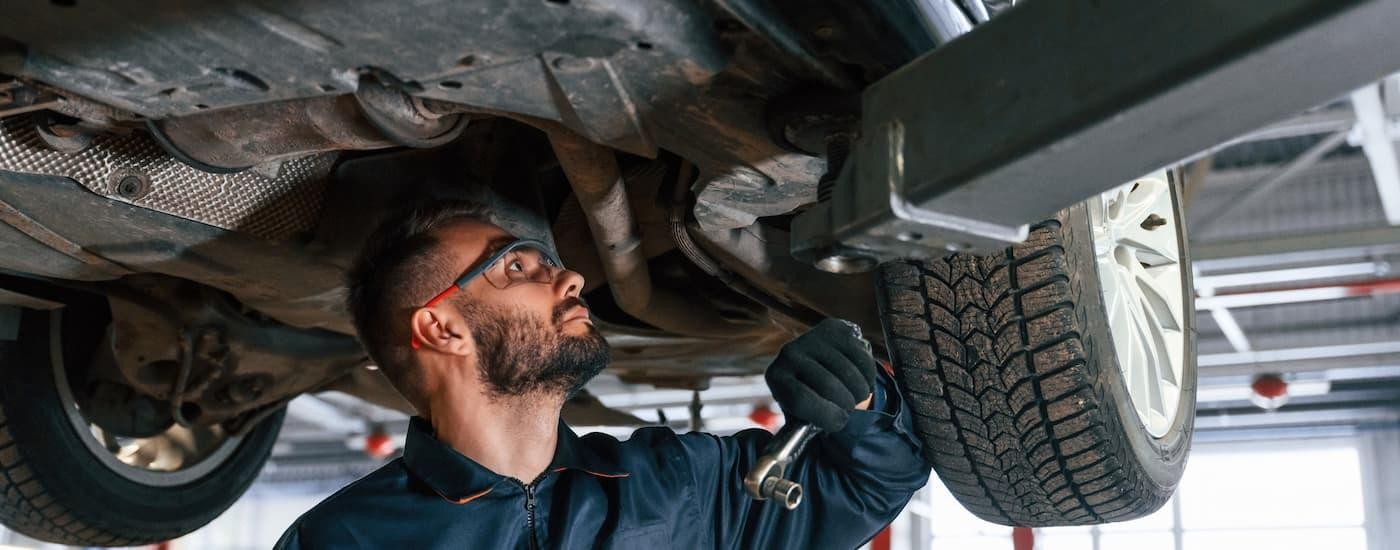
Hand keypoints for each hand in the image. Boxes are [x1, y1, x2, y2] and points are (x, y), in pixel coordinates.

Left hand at [764, 319, 878, 431]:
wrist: (818, 364)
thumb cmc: (809, 398)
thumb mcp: (799, 416)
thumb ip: (797, 433)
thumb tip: (789, 450)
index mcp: (776, 377)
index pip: (801, 399)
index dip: (825, 415)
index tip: (839, 423)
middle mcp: (789, 353)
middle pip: (828, 385)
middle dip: (845, 405)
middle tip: (848, 410)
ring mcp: (811, 338)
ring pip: (848, 372)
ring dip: (859, 393)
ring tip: (855, 397)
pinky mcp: (834, 329)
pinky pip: (861, 358)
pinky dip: (868, 377)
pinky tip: (861, 382)